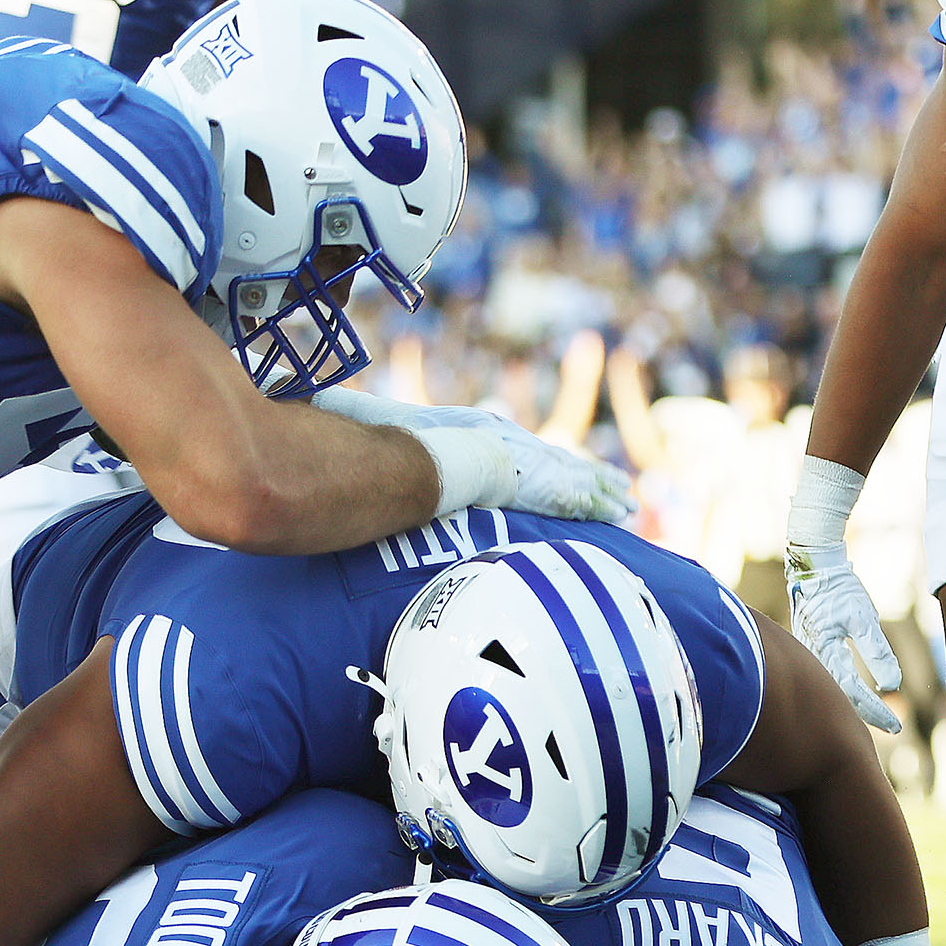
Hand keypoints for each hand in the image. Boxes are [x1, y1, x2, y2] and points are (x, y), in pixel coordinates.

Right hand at [311, 390, 634, 522]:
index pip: (511, 449)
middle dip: (583, 473)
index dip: (537, 462)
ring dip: (601, 488)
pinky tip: (622, 510)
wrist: (401, 461)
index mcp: (469, 436)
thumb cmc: (380, 456)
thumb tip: (317, 450)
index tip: (555, 468)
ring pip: (573, 474)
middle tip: (613, 486)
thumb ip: (358, 461)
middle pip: (550, 458)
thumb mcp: (369, 454)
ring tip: (628, 502)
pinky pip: (577, 494)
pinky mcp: (533, 480)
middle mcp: (501, 440)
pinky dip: (600, 500)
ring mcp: (518, 457)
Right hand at [497, 426, 632, 521]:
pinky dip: (606, 510)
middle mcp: (557, 464)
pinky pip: (590, 505)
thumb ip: (507, 458)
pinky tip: (620, 516)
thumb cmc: (483, 455)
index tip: (604, 474)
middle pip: (591, 473)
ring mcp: (560, 479)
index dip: (591, 470)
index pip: (574, 463)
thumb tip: (491, 461)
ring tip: (632, 509)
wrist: (484, 459)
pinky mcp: (561, 496)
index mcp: (544, 454)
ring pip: (596, 490)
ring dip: (615, 500)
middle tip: (627, 490)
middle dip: (610, 483)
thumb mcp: (499, 451)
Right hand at [782, 540, 902, 733]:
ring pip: (833, 688)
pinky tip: (858, 692)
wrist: (813, 568)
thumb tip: (892, 685)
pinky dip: (845, 688)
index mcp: (824, 651)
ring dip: (856, 703)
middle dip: (866, 713)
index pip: (853, 691)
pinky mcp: (811, 647)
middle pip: (840, 696)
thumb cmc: (837, 589)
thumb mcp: (862, 616)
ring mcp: (809, 653)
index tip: (896, 725)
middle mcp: (813, 657)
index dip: (875, 710)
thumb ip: (876, 651)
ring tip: (880, 715)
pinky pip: (828, 675)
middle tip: (894, 727)